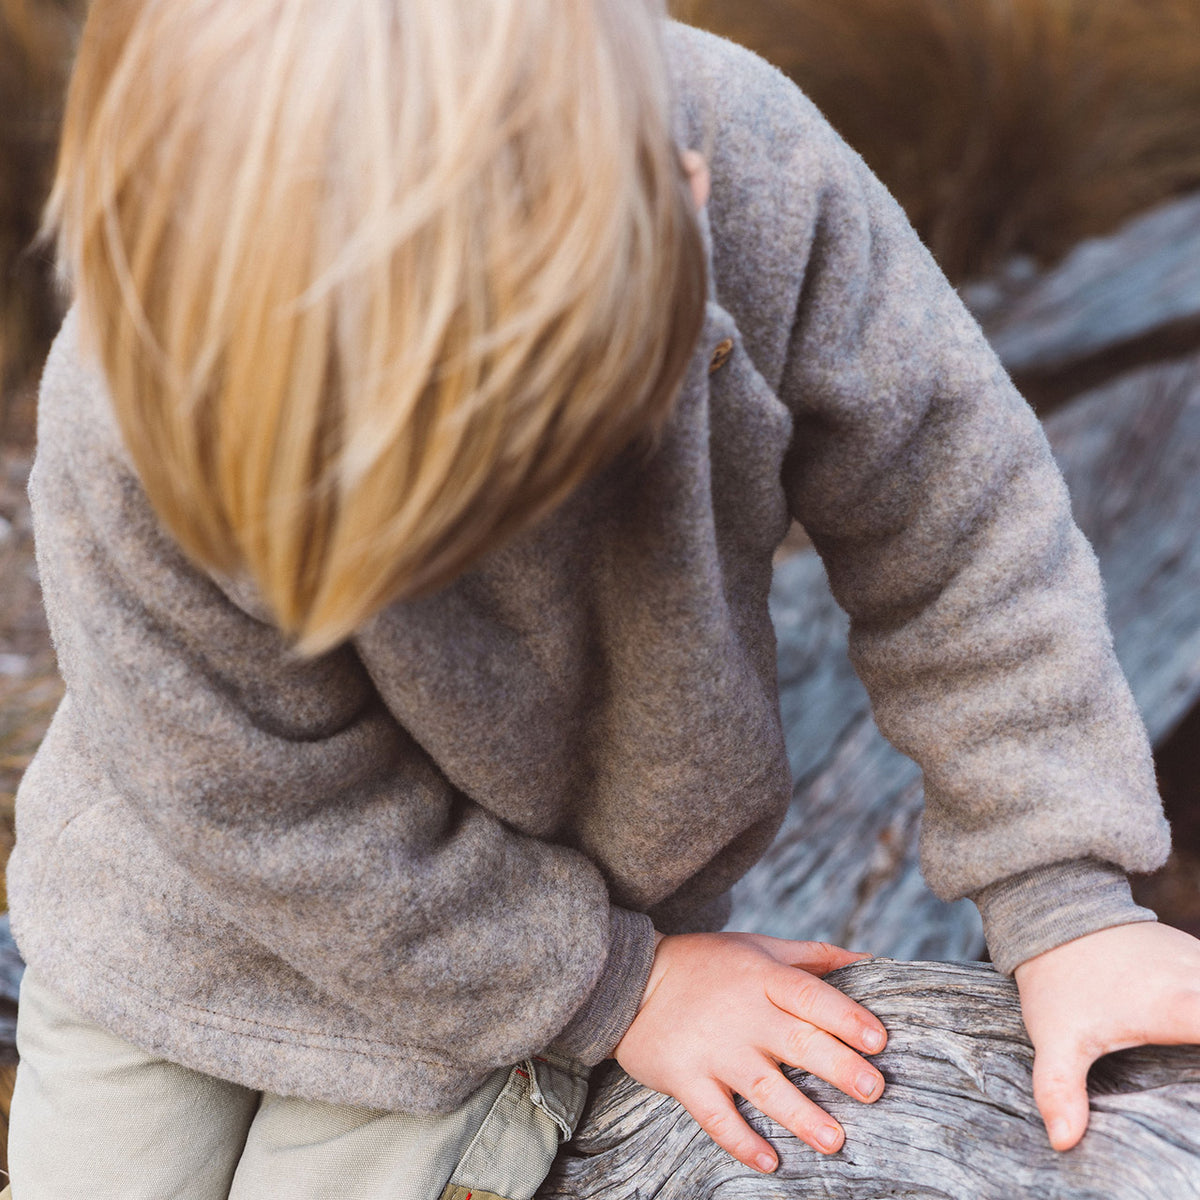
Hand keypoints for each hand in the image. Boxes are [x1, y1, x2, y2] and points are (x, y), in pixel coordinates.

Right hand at [613, 931, 886, 1172]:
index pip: (810, 995)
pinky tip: (770, 1161)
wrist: (632, 981)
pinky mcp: (685, 1078)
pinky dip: (741, 1140)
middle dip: (837, 1067)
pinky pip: (716, 1116)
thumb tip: (871, 960)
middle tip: (873, 1090)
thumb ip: (812, 956)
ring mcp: (713, 1049)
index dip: (845, 1016)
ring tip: (834, 1141)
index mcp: (762, 978)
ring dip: (800, 1115)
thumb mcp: (757, 947)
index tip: (879, 1039)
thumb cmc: (707, 964)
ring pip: (762, 1086)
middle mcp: (742, 1014)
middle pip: (796, 1042)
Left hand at [1014, 921, 1199, 1150]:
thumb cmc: (1059, 981)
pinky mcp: (1197, 954)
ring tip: (1183, 1048)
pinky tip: (1184, 1029)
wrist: (1054, 916)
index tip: (1198, 1081)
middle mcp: (1198, 979)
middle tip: (1188, 1064)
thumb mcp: (1055, 1038)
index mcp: (1177, 1006)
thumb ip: (1060, 1088)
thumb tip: (1063, 1143)